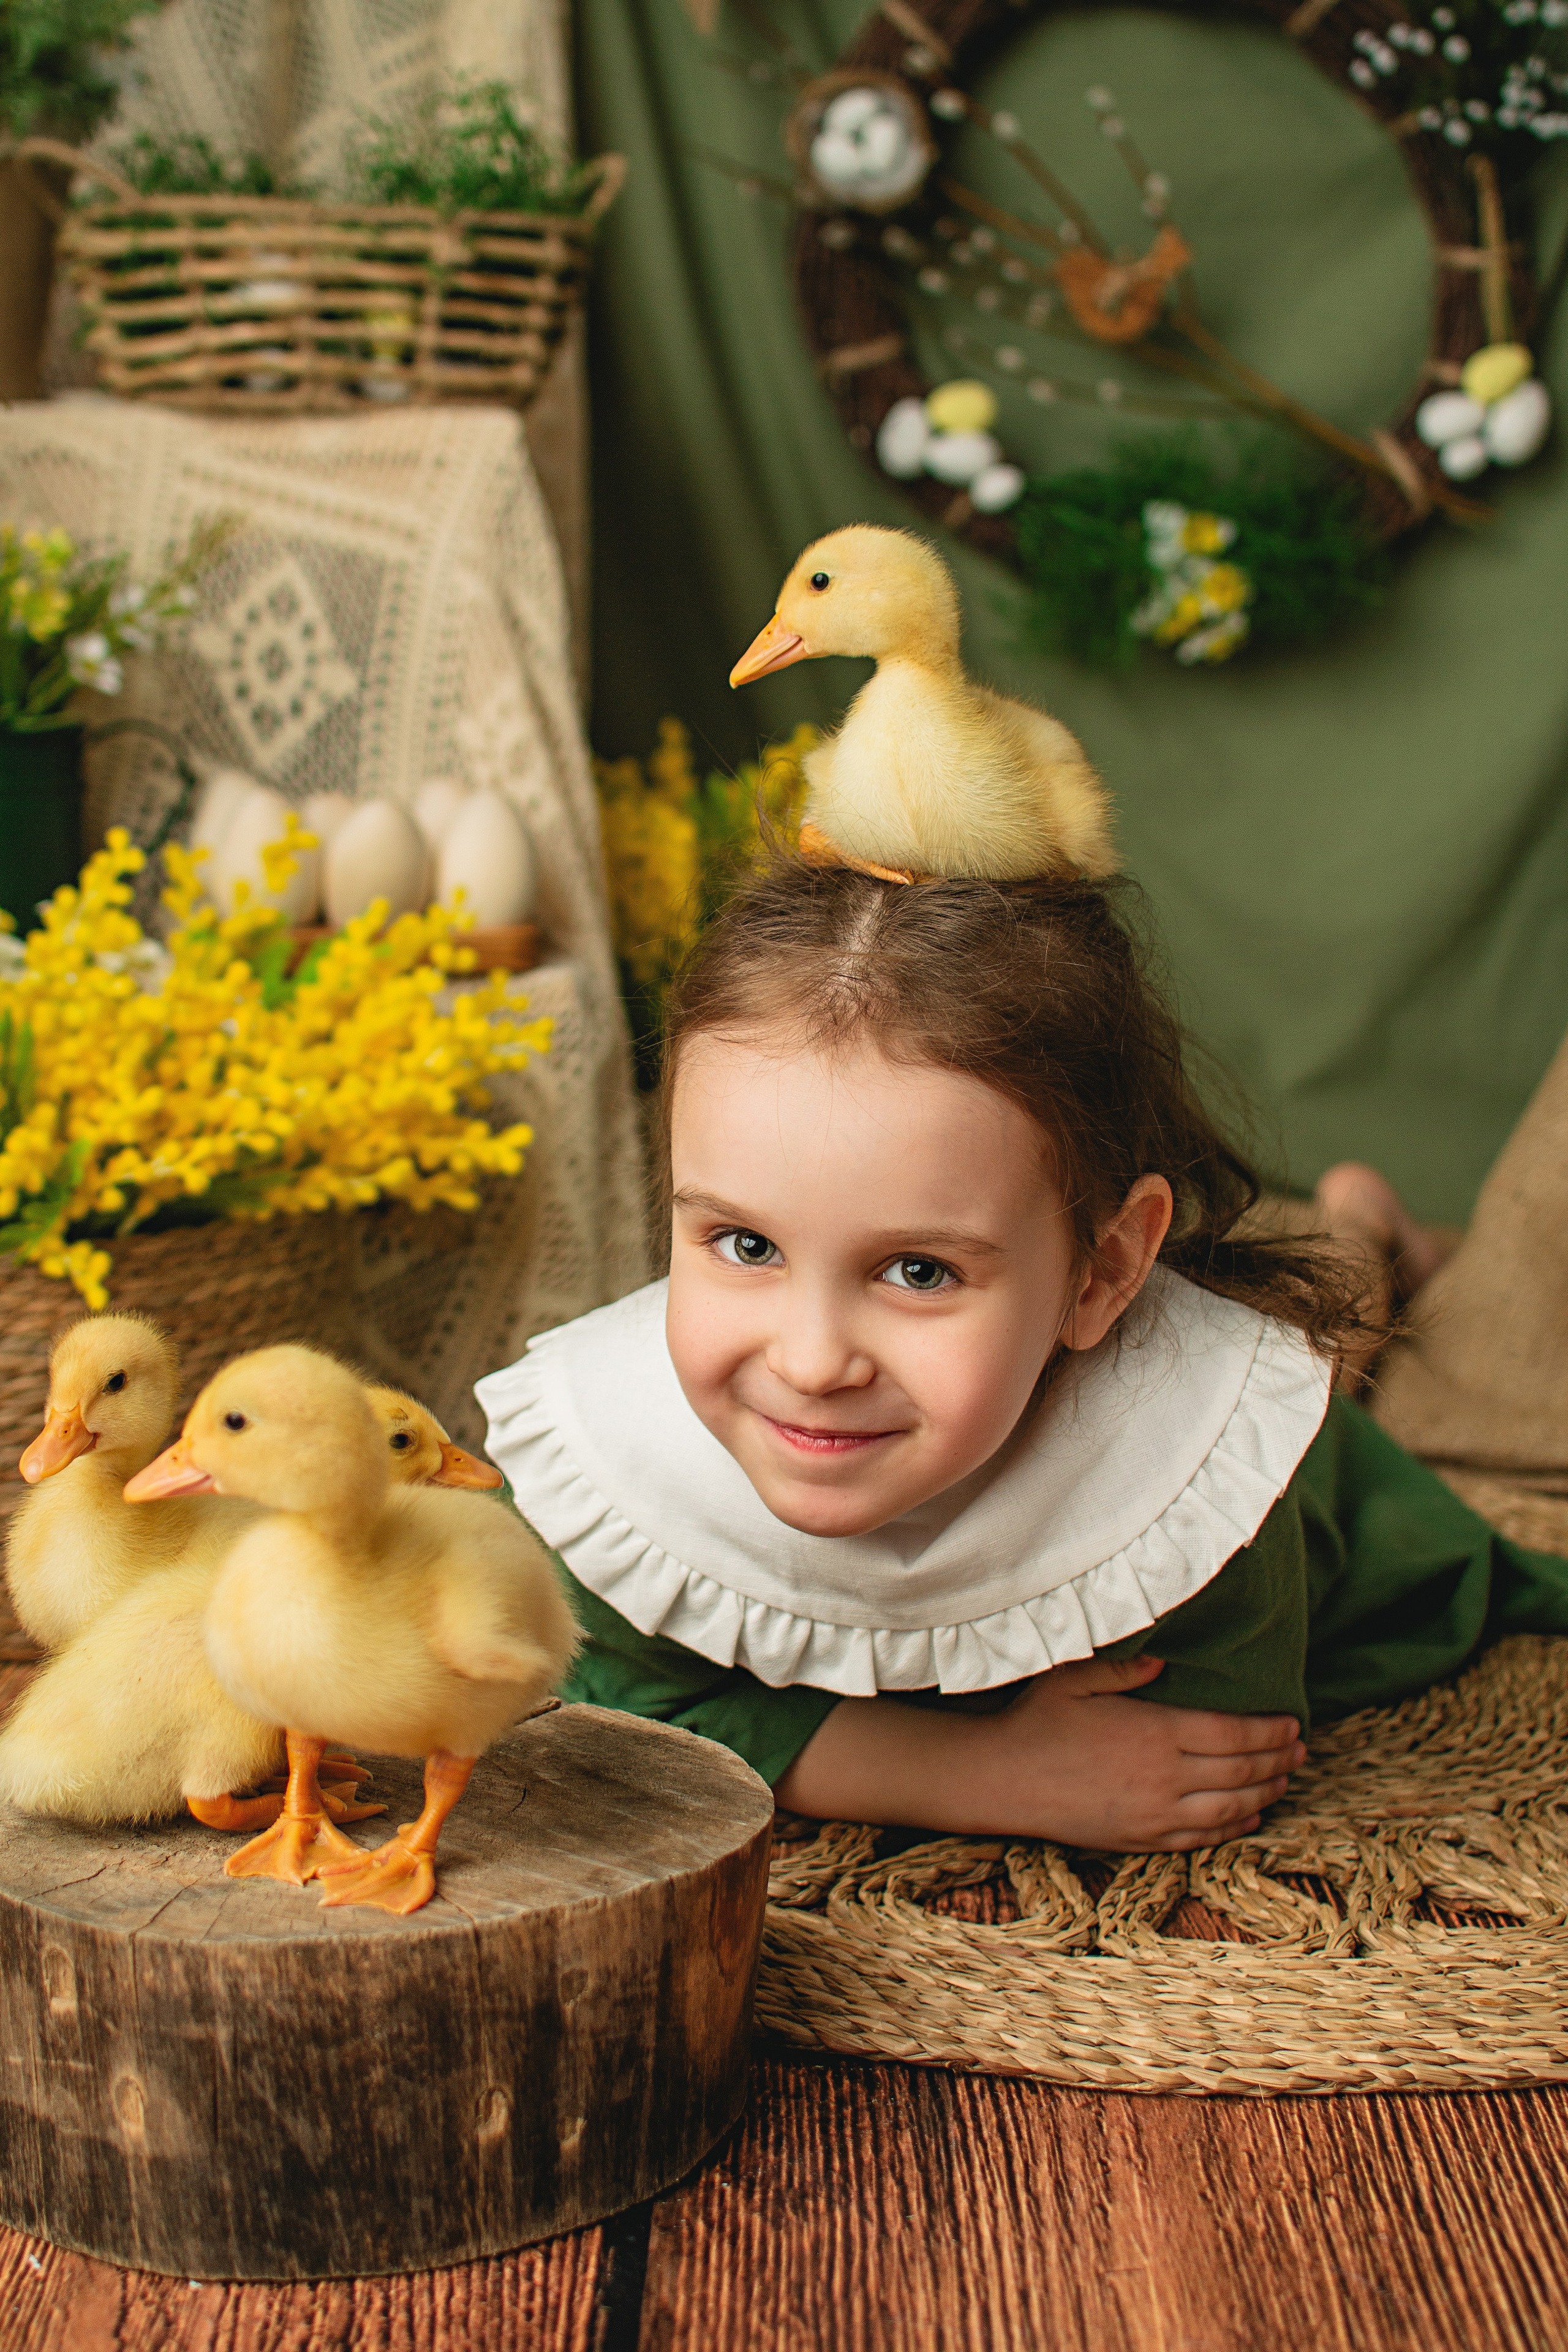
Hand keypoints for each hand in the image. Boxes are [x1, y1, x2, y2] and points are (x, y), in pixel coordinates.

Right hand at [976, 1654, 1305, 1850]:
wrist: (1004, 1780)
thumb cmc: (1038, 1721)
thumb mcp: (1076, 1678)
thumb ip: (1126, 1669)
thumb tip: (1169, 1662)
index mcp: (1154, 1733)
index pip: (1232, 1734)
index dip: (1269, 1731)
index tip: (1292, 1723)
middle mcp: (1163, 1778)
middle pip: (1241, 1771)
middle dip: (1279, 1760)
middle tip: (1302, 1749)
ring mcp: (1155, 1815)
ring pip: (1230, 1808)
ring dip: (1266, 1793)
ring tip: (1285, 1779)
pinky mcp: (1141, 1840)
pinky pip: (1202, 1838)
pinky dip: (1234, 1827)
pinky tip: (1250, 1816)